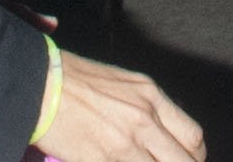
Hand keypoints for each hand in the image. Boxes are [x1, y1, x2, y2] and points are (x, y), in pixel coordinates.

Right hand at [37, 52, 205, 161]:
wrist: (39, 83)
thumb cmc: (73, 79)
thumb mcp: (122, 84)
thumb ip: (145, 108)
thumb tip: (157, 136)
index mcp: (151, 97)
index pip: (192, 137)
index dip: (194, 158)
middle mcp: (144, 120)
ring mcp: (125, 144)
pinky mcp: (102, 160)